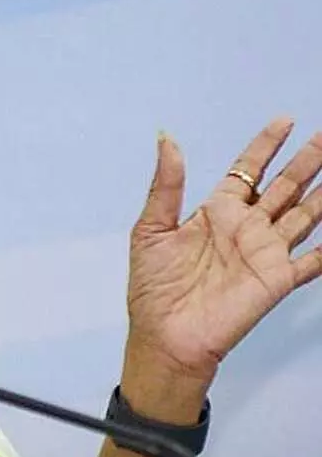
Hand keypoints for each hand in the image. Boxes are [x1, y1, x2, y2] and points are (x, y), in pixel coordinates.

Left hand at [124, 118, 321, 410]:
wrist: (164, 336)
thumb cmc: (153, 287)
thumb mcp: (151, 229)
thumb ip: (166, 185)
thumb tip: (167, 138)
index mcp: (217, 212)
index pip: (248, 171)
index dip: (266, 146)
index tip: (285, 120)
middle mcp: (246, 228)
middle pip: (285, 186)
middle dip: (307, 160)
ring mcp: (265, 252)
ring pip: (306, 213)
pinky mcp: (278, 279)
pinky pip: (313, 260)